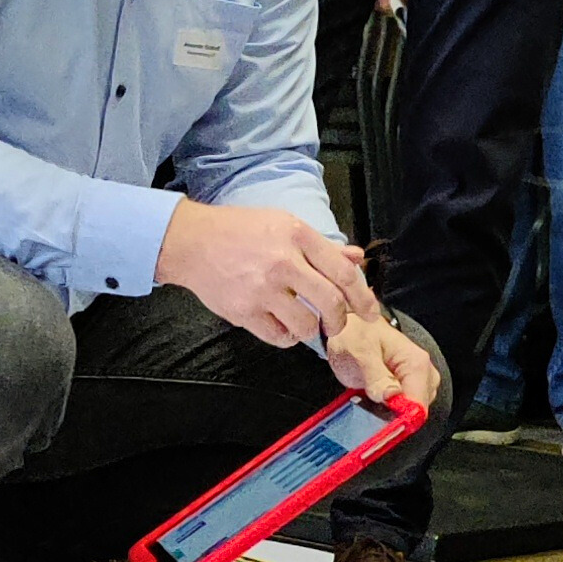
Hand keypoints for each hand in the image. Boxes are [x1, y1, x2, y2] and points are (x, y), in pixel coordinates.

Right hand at [156, 198, 378, 350]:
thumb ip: (322, 246)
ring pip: (307, 326)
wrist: (192, 242)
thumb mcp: (283, 224)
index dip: (363, 296)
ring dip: (311, 330)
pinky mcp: (244, 311)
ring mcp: (262, 289)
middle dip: (341, 320)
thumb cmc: (239, 230)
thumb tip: (355, 258)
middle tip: (338, 323)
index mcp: (296, 236)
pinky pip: (279, 337)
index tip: (370, 312)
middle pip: (331, 303)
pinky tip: (283, 325)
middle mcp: (282, 262)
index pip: (342, 272)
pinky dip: (287, 336)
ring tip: (304, 321)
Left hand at [326, 309, 438, 410]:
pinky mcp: (408, 388)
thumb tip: (391, 396)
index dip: (399, 419)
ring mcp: (417, 382)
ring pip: (408, 413)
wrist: (349, 324)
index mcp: (417, 363)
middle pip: (415, 413)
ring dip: (387, 411)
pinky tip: (371, 397)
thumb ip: (376, 377)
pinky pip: (402, 409)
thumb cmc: (355, 333)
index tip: (380, 421)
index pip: (418, 406)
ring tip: (367, 393)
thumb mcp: (360, 353)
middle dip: (391, 414)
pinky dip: (386, 408)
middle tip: (368, 401)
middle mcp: (423, 374)